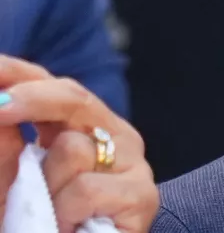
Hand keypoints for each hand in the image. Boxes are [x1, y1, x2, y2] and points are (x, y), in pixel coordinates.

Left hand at [0, 55, 156, 232]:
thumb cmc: (43, 229)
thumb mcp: (13, 185)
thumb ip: (6, 150)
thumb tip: (0, 106)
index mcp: (80, 129)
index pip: (51, 85)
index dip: (17, 71)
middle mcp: (112, 138)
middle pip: (74, 97)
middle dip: (31, 98)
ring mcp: (133, 165)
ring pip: (74, 149)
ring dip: (46, 189)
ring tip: (50, 218)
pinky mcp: (143, 195)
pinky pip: (86, 188)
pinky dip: (65, 213)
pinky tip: (72, 228)